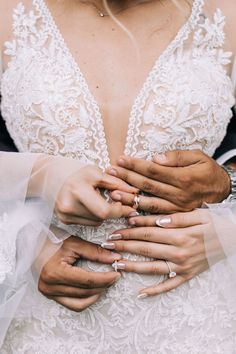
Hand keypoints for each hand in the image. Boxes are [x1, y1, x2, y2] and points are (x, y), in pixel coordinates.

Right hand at [38, 236, 120, 311]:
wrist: (31, 242)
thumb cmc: (51, 240)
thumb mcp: (74, 243)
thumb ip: (95, 252)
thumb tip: (114, 258)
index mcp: (56, 272)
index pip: (87, 281)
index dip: (105, 278)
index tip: (117, 273)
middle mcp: (50, 286)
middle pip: (85, 292)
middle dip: (103, 285)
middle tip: (114, 276)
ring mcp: (48, 292)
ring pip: (79, 301)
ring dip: (96, 294)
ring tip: (105, 283)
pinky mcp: (49, 294)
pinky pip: (71, 304)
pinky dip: (85, 300)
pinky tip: (94, 291)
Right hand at [55, 164, 137, 224]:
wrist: (53, 177)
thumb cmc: (79, 174)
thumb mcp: (98, 174)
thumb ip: (117, 183)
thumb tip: (135, 192)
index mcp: (78, 190)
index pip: (104, 211)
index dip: (119, 210)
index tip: (127, 205)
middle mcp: (68, 205)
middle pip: (101, 218)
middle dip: (113, 212)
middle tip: (118, 204)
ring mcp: (64, 214)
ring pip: (96, 222)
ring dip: (103, 214)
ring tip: (98, 200)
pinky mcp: (64, 220)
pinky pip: (88, 223)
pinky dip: (93, 216)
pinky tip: (89, 205)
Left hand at [101, 210, 222, 296]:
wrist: (233, 240)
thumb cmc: (214, 224)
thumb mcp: (198, 215)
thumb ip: (176, 218)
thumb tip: (156, 221)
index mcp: (180, 235)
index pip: (148, 233)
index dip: (130, 232)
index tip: (115, 230)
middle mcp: (179, 252)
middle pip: (145, 249)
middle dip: (124, 246)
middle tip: (107, 245)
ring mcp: (182, 266)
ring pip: (152, 267)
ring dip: (132, 266)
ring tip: (115, 264)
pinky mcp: (187, 276)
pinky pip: (169, 286)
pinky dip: (155, 290)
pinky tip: (141, 293)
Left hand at [107, 150, 230, 213]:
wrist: (224, 192)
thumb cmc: (209, 171)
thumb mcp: (199, 157)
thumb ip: (177, 157)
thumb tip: (155, 158)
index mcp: (183, 178)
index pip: (153, 170)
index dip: (135, 164)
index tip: (120, 159)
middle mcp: (179, 194)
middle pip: (147, 186)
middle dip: (126, 178)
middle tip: (109, 172)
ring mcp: (177, 208)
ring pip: (149, 203)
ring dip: (129, 198)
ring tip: (113, 193)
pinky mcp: (177, 216)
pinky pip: (157, 216)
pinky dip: (142, 215)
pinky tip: (128, 213)